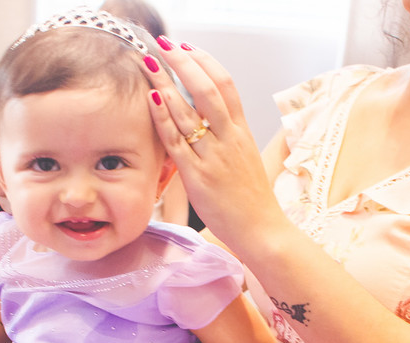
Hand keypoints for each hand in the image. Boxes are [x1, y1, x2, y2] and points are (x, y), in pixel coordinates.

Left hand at [140, 39, 285, 247]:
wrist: (261, 231)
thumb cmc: (251, 201)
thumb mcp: (245, 159)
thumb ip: (228, 138)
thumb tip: (208, 122)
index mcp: (242, 133)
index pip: (226, 85)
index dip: (205, 62)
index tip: (187, 48)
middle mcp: (229, 139)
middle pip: (207, 89)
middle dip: (183, 63)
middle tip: (163, 44)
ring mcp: (213, 157)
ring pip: (189, 111)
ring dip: (166, 84)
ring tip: (148, 63)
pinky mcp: (198, 177)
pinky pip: (177, 142)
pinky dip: (163, 119)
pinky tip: (152, 100)